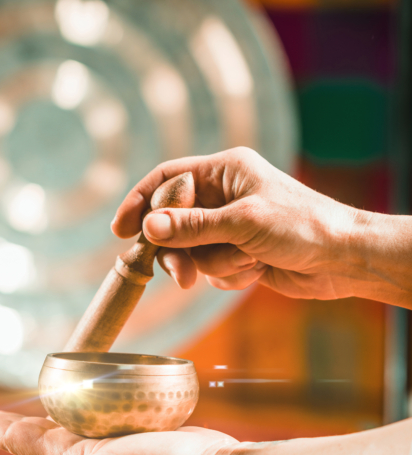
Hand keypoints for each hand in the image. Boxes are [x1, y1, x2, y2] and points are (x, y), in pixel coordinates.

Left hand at [0, 409, 237, 454]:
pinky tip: (83, 390)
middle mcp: (82, 449)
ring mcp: (108, 439)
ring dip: (37, 412)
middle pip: (30, 430)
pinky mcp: (134, 426)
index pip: (13, 439)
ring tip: (15, 406)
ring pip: (63, 418)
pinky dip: (83, 399)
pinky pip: (98, 409)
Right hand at [112, 147, 365, 300]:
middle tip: (182, 277)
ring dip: (214, 266)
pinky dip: (228, 276)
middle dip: (179, 251)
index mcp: (225, 170)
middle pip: (172, 222)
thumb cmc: (301, 227)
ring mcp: (228, 226)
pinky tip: (257, 271)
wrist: (340, 260)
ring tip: (246, 264)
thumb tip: (148, 227)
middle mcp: (223, 194)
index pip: (167, 179)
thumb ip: (192, 226)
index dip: (140, 202)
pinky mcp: (236, 253)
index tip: (120, 231)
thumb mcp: (242, 223)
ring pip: (191, 252)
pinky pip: (210, 270)